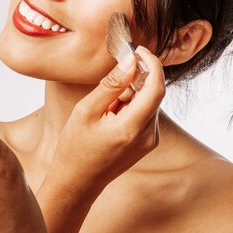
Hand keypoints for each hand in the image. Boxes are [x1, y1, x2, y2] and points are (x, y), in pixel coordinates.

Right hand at [47, 46, 165, 191]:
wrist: (78, 181)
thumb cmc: (76, 146)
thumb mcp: (87, 110)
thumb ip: (111, 84)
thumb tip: (131, 61)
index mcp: (132, 128)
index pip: (156, 88)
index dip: (152, 64)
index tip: (140, 51)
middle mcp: (148, 136)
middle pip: (153, 93)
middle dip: (135, 81)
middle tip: (111, 82)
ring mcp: (149, 141)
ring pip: (149, 103)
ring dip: (131, 95)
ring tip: (105, 108)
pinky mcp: (147, 143)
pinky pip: (145, 114)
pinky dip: (131, 106)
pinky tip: (111, 116)